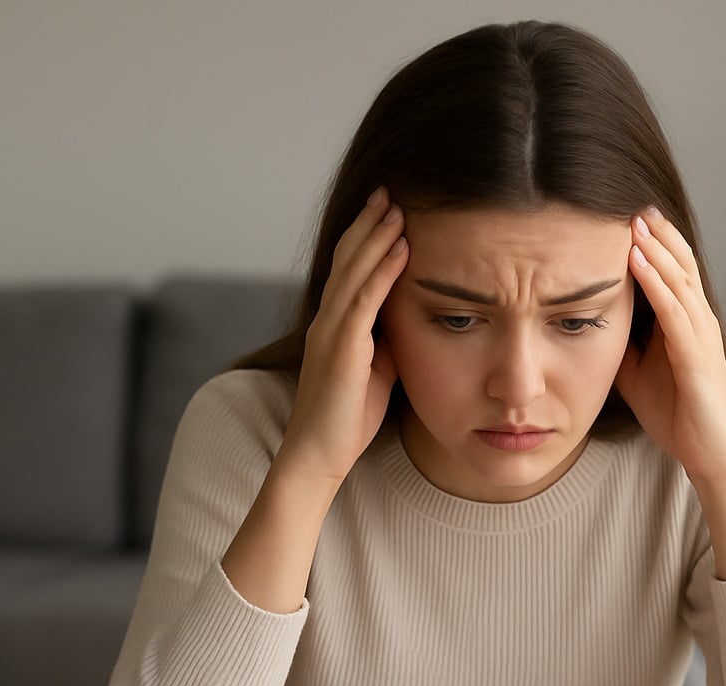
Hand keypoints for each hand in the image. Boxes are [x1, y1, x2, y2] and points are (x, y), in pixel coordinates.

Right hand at [278, 187, 407, 485]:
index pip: (348, 269)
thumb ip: (385, 341)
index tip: (386, 210)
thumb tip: (406, 321)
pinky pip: (364, 300)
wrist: (319, 454)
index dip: (365, 238)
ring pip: (354, 271)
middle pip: (347, 259)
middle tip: (389, 190)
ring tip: (397, 206)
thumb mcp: (374, 370)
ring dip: (377, 236)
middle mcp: (327, 321)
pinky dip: (383, 270)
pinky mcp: (342, 348)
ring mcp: (331, 331)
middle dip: (368, 223)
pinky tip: (401, 248)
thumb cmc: (346, 419)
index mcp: (332, 325)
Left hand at [614, 207, 725, 483]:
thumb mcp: (637, 371)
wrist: (708, 452)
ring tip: (633, 220)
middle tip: (632, 202)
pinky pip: (674, 310)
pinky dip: (655, 283)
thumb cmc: (676, 412)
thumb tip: (587, 323)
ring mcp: (700, 335)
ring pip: (678, 279)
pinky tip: (637, 261)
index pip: (672, 270)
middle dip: (657, 232)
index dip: (653, 241)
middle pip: (679, 263)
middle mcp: (698, 320)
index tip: (627, 215)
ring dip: (654, 248)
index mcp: (685, 322)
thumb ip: (621, 343)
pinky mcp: (696, 355)